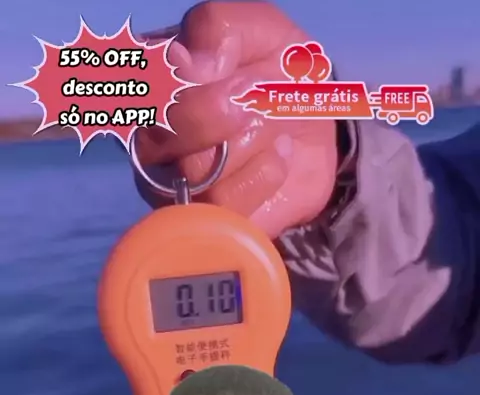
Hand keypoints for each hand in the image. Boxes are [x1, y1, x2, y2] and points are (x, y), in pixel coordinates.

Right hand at [135, 2, 337, 239]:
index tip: (243, 75)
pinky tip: (280, 158)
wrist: (318, 132)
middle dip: (223, 112)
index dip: (195, 84)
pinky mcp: (208, 222)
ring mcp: (174, 189)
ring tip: (277, 131)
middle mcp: (149, 141)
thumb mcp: (261, 32)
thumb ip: (219, 30)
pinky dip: (264, 175)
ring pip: (197, 171)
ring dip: (252, 142)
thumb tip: (189, 66)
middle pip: (161, 133)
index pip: (143, 89)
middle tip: (257, 99)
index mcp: (152, 86)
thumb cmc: (278, 75)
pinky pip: (224, 207)